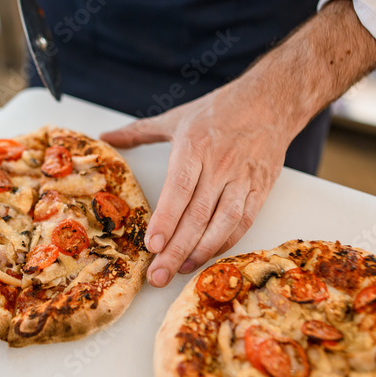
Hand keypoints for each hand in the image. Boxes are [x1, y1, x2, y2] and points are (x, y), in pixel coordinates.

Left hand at [101, 0, 375, 288]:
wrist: (270, 101)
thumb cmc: (219, 111)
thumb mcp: (176, 117)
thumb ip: (139, 132)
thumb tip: (105, 138)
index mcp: (195, 146)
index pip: (179, 189)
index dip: (166, 220)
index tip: (152, 245)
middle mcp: (219, 164)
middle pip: (197, 215)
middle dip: (176, 250)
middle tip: (158, 275)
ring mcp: (242, 178)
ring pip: (223, 223)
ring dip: (201, 251)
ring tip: (181, 270)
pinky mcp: (260, 189)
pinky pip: (243, 222)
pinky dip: (225, 242)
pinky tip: (206, 255)